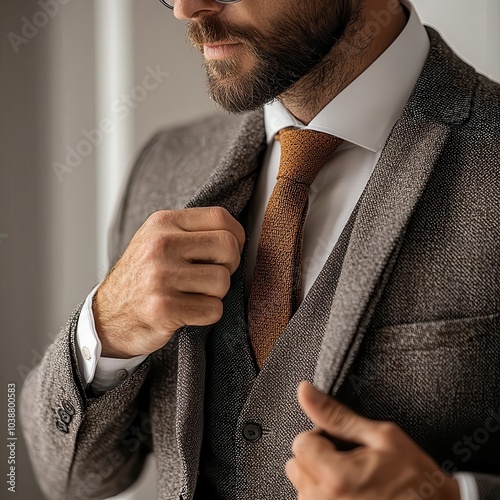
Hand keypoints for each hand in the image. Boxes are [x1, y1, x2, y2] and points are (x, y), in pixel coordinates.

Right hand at [93, 206, 244, 357]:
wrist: (106, 316)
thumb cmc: (142, 278)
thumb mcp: (157, 240)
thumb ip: (191, 231)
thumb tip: (237, 236)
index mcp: (163, 223)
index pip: (220, 217)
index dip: (236, 236)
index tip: (227, 252)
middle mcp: (160, 246)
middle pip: (228, 247)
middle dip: (228, 266)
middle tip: (211, 276)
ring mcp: (160, 277)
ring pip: (222, 282)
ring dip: (215, 294)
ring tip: (193, 295)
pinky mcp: (164, 308)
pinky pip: (213, 310)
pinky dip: (207, 315)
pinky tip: (187, 312)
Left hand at [286, 381, 460, 499]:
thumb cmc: (417, 480)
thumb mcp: (381, 437)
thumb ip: (336, 415)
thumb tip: (305, 391)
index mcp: (335, 477)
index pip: (300, 443)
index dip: (321, 436)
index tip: (341, 443)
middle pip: (296, 466)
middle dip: (317, 457)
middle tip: (349, 461)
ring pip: (302, 488)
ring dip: (320, 480)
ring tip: (353, 481)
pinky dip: (326, 498)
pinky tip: (352, 496)